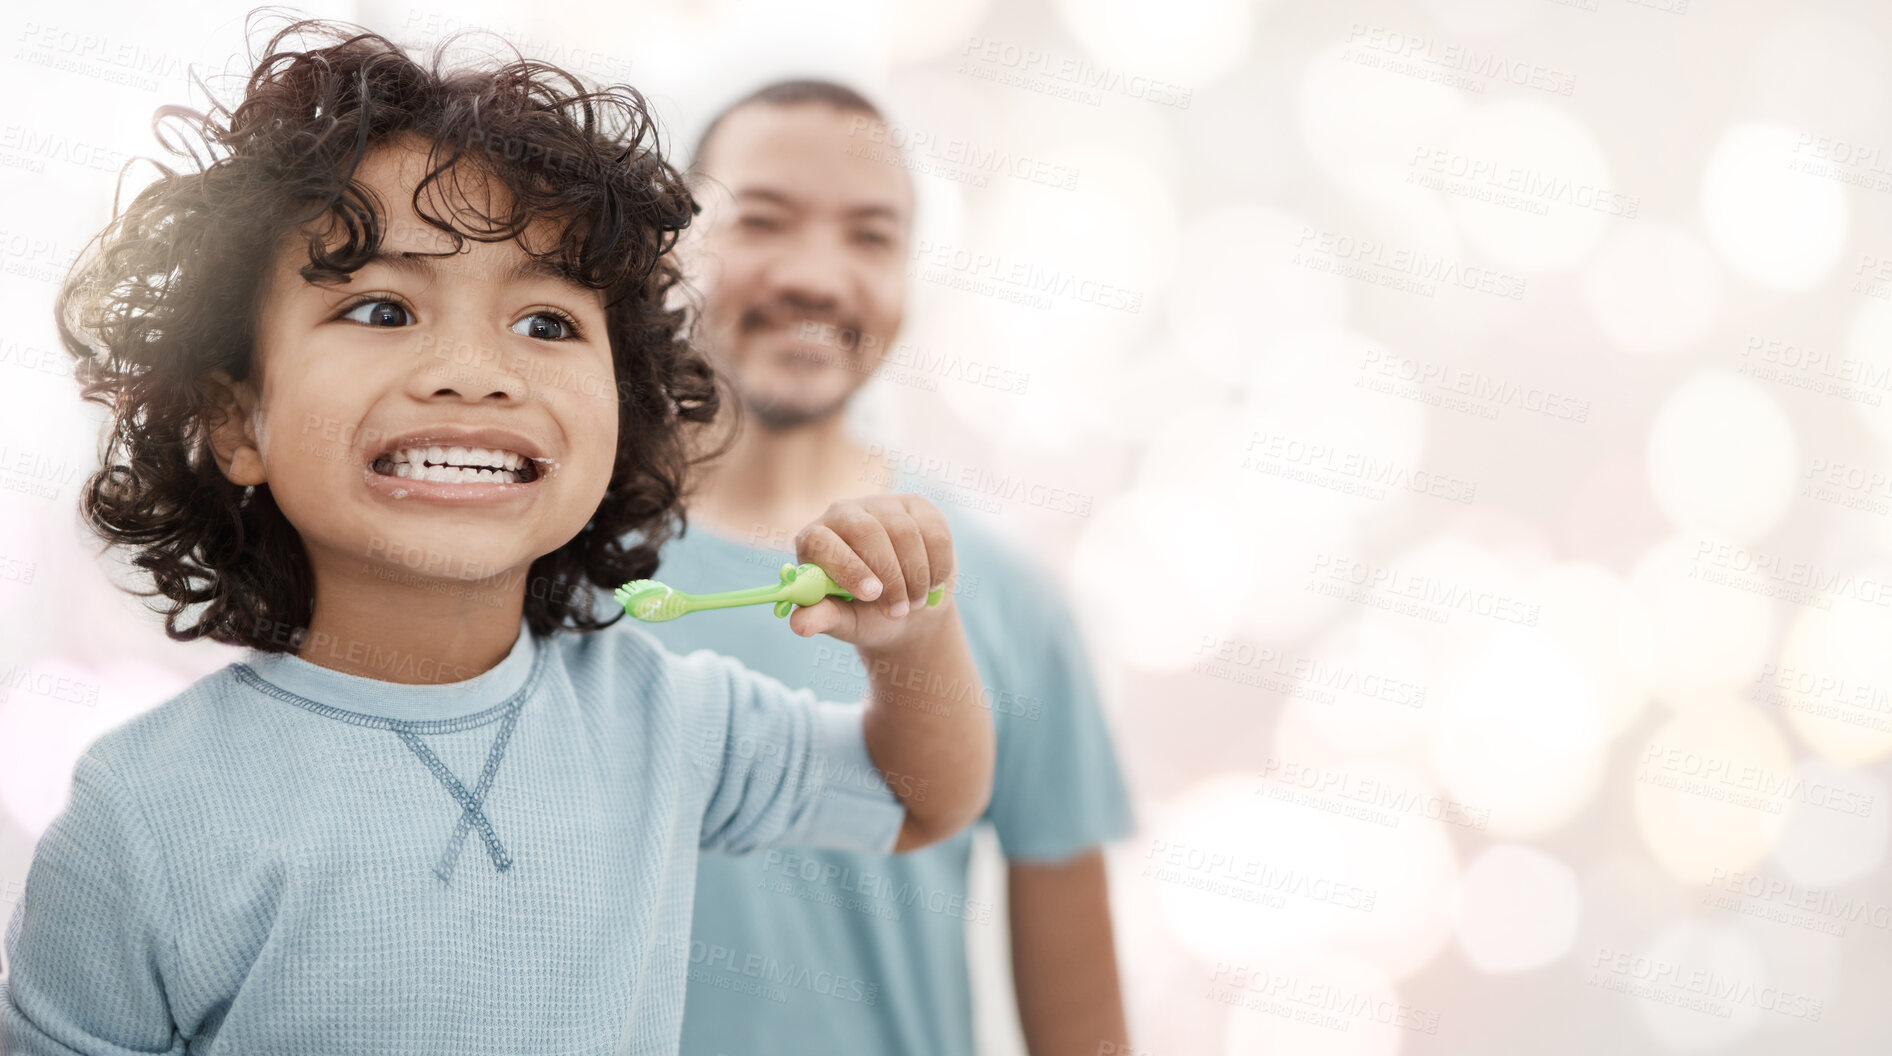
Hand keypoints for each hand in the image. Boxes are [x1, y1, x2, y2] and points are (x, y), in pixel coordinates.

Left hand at [787, 493, 955, 647]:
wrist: (908, 607)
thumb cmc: (866, 614)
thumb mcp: (844, 621)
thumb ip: (823, 618)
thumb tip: (799, 626)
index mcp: (814, 540)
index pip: (821, 541)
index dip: (848, 567)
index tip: (872, 594)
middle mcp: (843, 514)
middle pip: (867, 531)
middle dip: (890, 576)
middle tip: (900, 610)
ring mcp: (881, 504)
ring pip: (905, 532)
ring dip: (916, 576)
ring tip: (914, 602)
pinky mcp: (916, 506)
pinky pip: (935, 532)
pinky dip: (938, 566)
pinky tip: (932, 583)